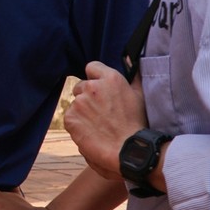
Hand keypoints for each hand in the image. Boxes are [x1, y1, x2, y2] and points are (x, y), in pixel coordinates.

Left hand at [64, 61, 146, 179]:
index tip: (101, 91)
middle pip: (81, 87)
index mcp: (110, 78)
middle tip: (102, 114)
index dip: (95, 79)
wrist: (129, 151)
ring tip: (99, 127)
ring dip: (83, 112)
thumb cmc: (138, 125)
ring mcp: (79, 102)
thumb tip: (128, 59)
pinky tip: (92, 133)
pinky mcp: (70, 118)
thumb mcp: (140, 95)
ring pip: (76, 104)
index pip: (92, 67)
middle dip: (88, 98)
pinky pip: (70, 118)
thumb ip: (133, 76)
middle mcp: (92, 87)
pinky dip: (77, 125)